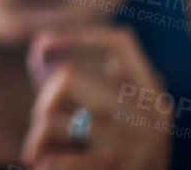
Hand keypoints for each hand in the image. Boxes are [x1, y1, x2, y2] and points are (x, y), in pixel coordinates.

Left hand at [20, 25, 169, 169]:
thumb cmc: (120, 157)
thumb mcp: (118, 118)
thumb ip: (88, 85)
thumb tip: (39, 48)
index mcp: (152, 97)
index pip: (120, 44)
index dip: (78, 35)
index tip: (42, 40)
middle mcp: (148, 117)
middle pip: (68, 75)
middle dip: (43, 98)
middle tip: (43, 121)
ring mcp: (132, 145)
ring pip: (50, 120)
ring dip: (38, 136)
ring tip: (41, 151)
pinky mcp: (116, 168)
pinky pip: (58, 158)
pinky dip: (43, 160)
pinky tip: (42, 165)